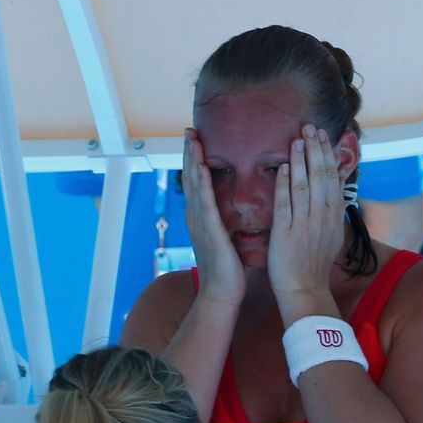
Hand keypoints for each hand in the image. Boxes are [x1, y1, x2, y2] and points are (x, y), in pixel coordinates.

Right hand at [183, 128, 245, 305]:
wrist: (221, 293)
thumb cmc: (228, 271)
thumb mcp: (226, 240)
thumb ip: (226, 224)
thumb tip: (234, 213)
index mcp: (201, 218)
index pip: (198, 183)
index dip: (195, 161)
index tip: (196, 139)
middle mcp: (196, 217)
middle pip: (191, 178)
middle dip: (189, 153)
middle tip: (189, 129)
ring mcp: (199, 222)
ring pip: (194, 184)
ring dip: (191, 159)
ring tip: (191, 138)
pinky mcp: (208, 229)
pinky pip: (204, 199)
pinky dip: (201, 180)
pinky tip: (200, 164)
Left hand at [268, 124, 345, 310]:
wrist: (305, 291)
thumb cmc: (314, 266)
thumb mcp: (330, 236)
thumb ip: (331, 214)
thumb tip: (335, 196)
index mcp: (333, 216)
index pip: (332, 178)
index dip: (327, 154)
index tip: (323, 136)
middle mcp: (322, 217)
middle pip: (321, 176)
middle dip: (315, 149)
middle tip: (310, 127)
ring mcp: (304, 225)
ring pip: (304, 186)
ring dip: (301, 160)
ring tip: (297, 139)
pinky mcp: (286, 234)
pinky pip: (286, 205)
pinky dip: (285, 185)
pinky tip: (283, 167)